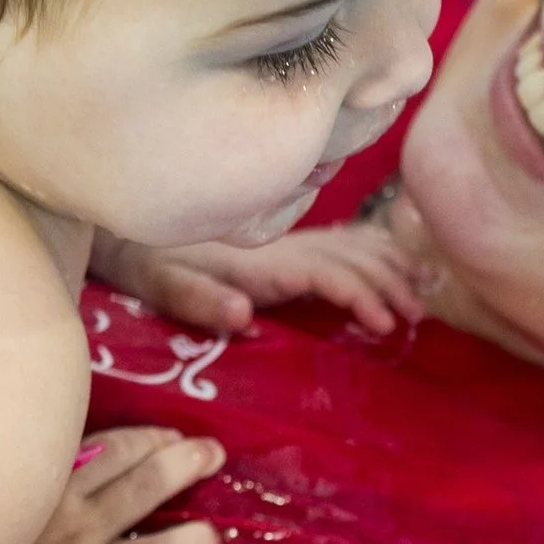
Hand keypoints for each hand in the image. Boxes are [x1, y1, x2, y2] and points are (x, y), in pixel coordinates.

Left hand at [88, 214, 424, 339]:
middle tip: (417, 317)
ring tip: (423, 293)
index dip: (361, 296)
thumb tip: (244, 315)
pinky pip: (342, 239)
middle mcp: (281, 241)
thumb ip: (197, 297)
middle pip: (353, 256)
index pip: (327, 273)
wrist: (120, 218)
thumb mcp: (155, 282)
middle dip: (390, 284)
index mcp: (261, 257)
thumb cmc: (136, 258)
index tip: (385, 325)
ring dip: (391, 266)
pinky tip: (400, 259)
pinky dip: (377, 249)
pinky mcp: (283, 239)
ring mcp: (285, 236)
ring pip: (354, 244)